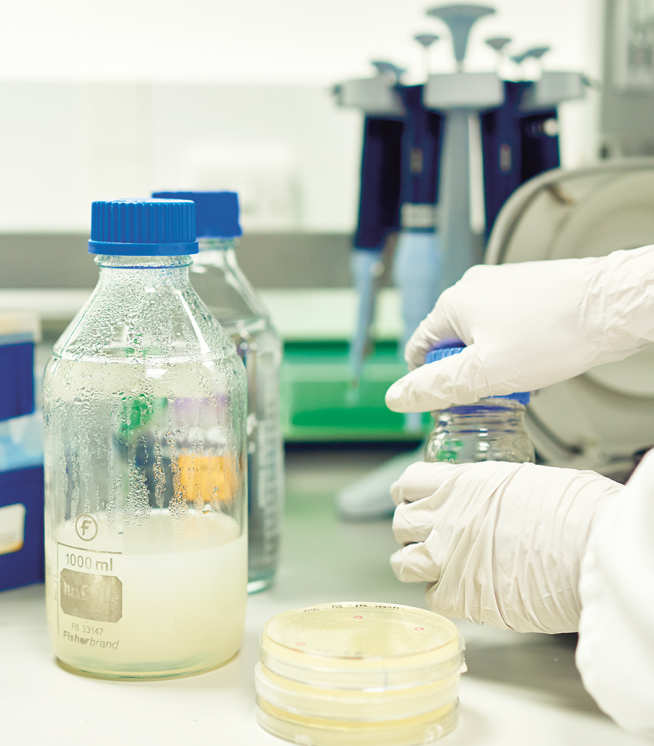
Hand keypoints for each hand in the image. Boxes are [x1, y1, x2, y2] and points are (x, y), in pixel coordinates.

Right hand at [386, 248, 653, 412]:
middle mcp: (473, 287)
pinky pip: (508, 327)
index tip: (459, 400)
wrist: (616, 304)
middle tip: (498, 391)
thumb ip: (436, 386)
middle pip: (452, 344)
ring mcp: (503, 285)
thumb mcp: (485, 373)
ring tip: (526, 378)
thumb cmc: (554, 335)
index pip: (419, 350)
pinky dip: (518, 349)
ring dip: (496, 363)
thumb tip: (396, 397)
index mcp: (453, 303)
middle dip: (470, 373)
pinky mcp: (529, 289)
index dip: (433, 382)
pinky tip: (541, 361)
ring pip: (483, 337)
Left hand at [390, 460, 621, 632]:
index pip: (408, 483)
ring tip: (432, 568)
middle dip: (411, 531)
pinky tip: (460, 593)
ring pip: (402, 563)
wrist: (590, 547)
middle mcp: (446, 518)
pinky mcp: (460, 596)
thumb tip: (496, 500)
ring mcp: (448, 558)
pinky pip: (430, 597)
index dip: (406, 494)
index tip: (410, 500)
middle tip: (428, 536)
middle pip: (400, 523)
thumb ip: (493, 492)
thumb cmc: (574, 509)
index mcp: (461, 484)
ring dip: (414, 565)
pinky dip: (441, 596)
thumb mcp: (524, 481)